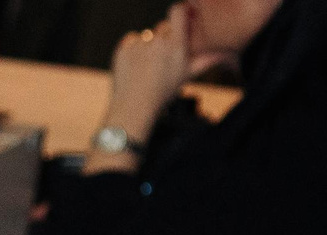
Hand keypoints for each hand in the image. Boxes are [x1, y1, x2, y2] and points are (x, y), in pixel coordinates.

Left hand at [103, 4, 228, 140]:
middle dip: (164, 38)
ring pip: (147, 35)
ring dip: (148, 45)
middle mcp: (158, 42)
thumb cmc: (164, 91)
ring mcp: (139, 45)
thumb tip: (228, 55)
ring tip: (148, 66)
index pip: (178, 12)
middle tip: (162, 57)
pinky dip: (133, 48)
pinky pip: (131, 39)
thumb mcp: (188, 75)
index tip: (182, 16)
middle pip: (163, 27)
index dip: (180, 11)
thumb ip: (207, 60)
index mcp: (176, 45)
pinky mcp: (123, 50)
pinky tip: (136, 64)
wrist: (135, 106)